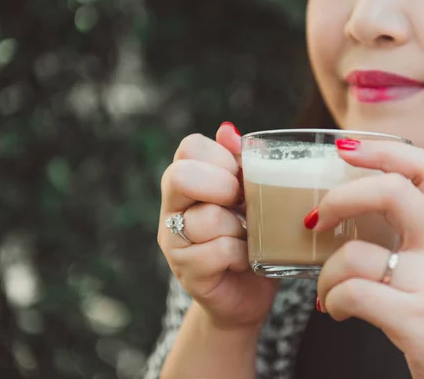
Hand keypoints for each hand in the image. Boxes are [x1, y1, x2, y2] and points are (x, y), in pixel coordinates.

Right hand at [157, 122, 278, 330]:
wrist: (247, 294)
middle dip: (222, 187)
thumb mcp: (252, 196)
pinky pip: (219, 250)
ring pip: (208, 218)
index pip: (189, 148)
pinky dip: (242, 255)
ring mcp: (174, 242)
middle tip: (240, 204)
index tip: (240, 177)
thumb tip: (228, 130)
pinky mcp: (187, 272)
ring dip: (240, 228)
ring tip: (246, 238)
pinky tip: (244, 260)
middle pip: (181, 177)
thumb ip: (239, 164)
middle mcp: (172, 209)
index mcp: (186, 183)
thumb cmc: (251, 238)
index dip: (220, 157)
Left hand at [313, 139, 423, 378]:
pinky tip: (336, 311)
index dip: (382, 150)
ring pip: (357, 253)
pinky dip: (332, 301)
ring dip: (326, 274)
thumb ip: (411, 231)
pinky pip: (352, 293)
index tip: (343, 148)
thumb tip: (348, 202)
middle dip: (340, 199)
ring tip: (326, 291)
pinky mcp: (417, 318)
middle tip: (315, 219)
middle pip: (391, 191)